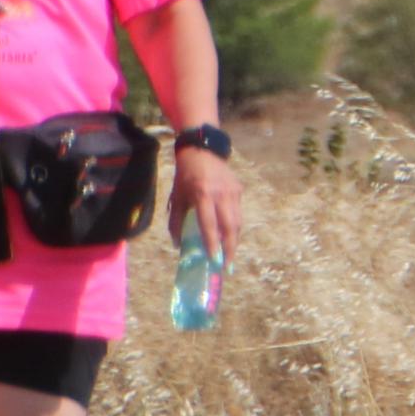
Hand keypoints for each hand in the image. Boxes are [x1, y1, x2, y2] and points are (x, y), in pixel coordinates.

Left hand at [171, 146, 240, 265]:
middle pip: (230, 227)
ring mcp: (233, 191)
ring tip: (229, 256)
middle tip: (226, 266)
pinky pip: (237, 213)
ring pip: (238, 222)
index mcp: (203, 194)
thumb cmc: (185, 175)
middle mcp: (221, 194)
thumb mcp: (177, 197)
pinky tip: (229, 237)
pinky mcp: (239, 189)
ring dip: (234, 241)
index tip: (214, 262)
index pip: (210, 225)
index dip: (213, 244)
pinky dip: (234, 227)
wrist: (202, 150)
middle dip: (230, 249)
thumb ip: (176, 221)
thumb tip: (178, 244)